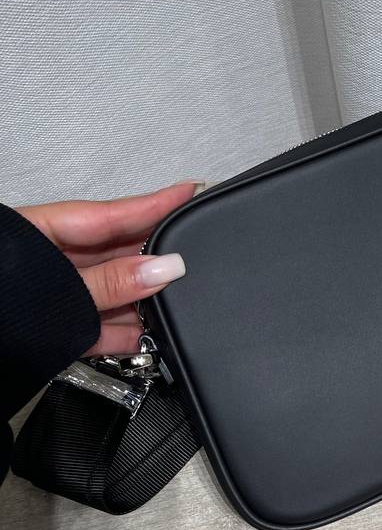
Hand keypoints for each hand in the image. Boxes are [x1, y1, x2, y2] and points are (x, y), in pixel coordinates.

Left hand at [18, 181, 198, 355]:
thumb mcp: (56, 287)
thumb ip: (111, 281)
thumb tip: (164, 269)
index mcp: (41, 232)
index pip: (111, 213)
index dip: (155, 203)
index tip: (192, 190)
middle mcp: (50, 261)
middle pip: (115, 255)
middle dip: (153, 261)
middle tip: (191, 261)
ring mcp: (53, 296)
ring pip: (110, 294)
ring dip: (140, 304)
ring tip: (172, 307)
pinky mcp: (53, 330)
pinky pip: (96, 327)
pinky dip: (121, 334)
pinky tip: (147, 339)